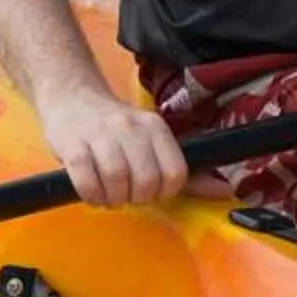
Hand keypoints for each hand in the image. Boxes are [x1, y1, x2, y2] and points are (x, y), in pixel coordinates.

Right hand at [39, 88, 189, 207]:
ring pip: (117, 180)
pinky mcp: (73, 146)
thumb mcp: (151, 140)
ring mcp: (101, 135)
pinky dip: (92, 196)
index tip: (152, 192)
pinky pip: (87, 182)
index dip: (165, 192)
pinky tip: (92, 192)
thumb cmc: (115, 129)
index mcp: (156, 127)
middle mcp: (131, 128)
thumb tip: (225, 191)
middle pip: (147, 181)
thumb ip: (182, 169)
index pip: (175, 173)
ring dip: (114, 198)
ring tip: (109, 194)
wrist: (71, 98)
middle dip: (138, 198)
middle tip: (127, 195)